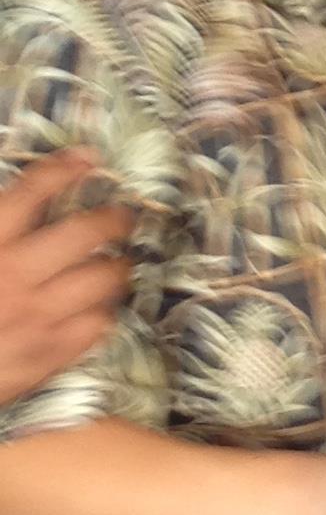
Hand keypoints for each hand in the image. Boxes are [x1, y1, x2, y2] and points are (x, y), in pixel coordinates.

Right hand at [0, 151, 132, 406]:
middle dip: (113, 218)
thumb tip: (15, 211)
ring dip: (118, 266)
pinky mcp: (47, 356)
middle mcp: (15, 276)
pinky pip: (97, 326)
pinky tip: (100, 306)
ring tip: (118, 262)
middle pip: (86, 233)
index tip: (86, 158)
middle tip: (122, 215)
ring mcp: (37, 318)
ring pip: (104, 280)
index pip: (32, 193)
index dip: (64, 169)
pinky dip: (104, 312)